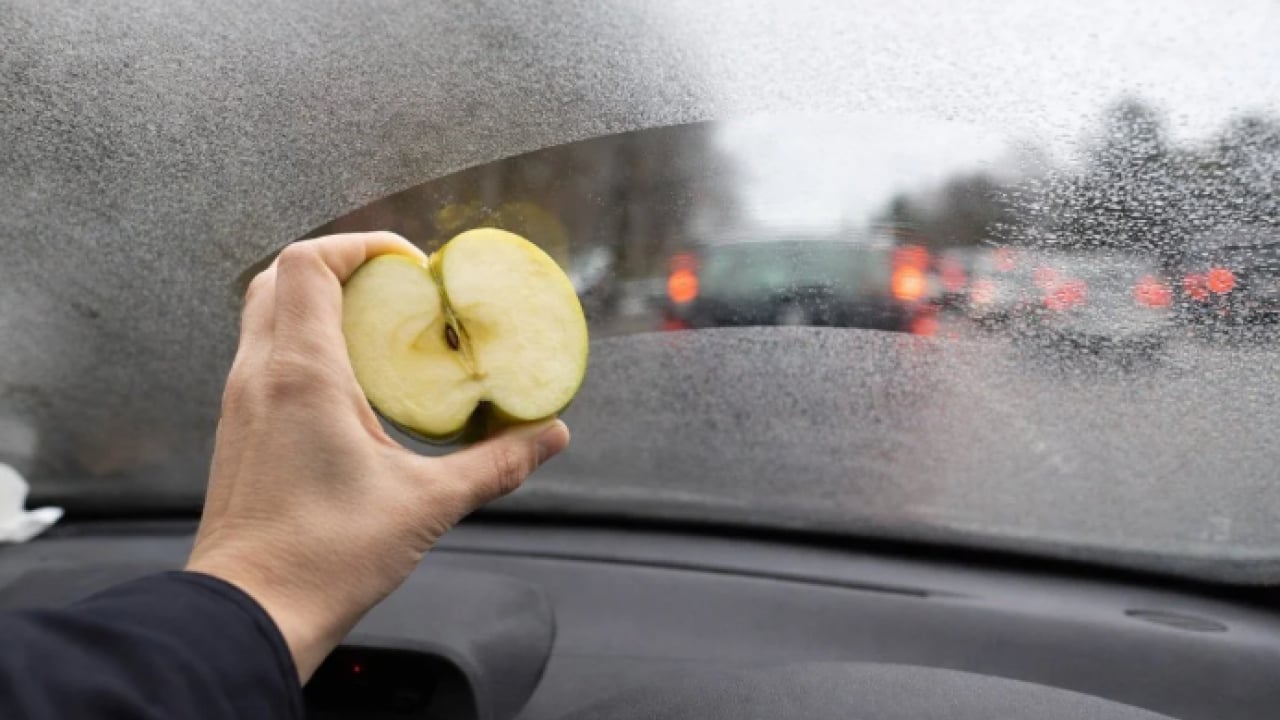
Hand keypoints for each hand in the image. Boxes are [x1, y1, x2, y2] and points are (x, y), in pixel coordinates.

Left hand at [186, 232, 569, 681]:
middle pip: (282, 275)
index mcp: (302, 373)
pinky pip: (267, 355)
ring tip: (382, 332)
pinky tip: (355, 385)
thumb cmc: (323, 558)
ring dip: (321, 304)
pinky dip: (306, 343)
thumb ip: (496, 462)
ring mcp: (243, 401)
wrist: (251, 613)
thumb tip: (549, 435)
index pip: (311, 262)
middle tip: (398, 291)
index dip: (361, 245)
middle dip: (343, 267)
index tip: (410, 263)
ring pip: (268, 313)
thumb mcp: (428, 503)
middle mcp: (260, 374)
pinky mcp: (241, 428)